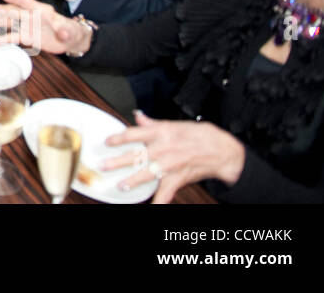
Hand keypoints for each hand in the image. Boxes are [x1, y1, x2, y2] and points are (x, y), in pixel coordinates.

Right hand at [0, 0, 87, 54]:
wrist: (71, 40)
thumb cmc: (71, 31)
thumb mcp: (70, 30)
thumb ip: (64, 30)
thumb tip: (63, 32)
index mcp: (42, 11)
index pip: (27, 1)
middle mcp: (32, 16)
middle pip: (13, 10)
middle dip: (1, 9)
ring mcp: (28, 26)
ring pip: (10, 22)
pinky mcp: (27, 36)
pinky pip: (13, 37)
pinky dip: (4, 39)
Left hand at [102, 113, 246, 203]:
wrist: (220, 149)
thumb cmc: (198, 135)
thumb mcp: (174, 124)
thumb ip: (153, 123)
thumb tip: (138, 116)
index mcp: (161, 133)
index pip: (135, 134)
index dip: (119, 138)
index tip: (107, 141)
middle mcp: (163, 148)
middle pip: (137, 155)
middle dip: (118, 162)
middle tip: (103, 165)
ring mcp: (170, 165)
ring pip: (147, 174)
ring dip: (132, 180)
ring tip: (120, 185)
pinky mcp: (178, 178)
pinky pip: (166, 192)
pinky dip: (158, 201)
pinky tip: (150, 207)